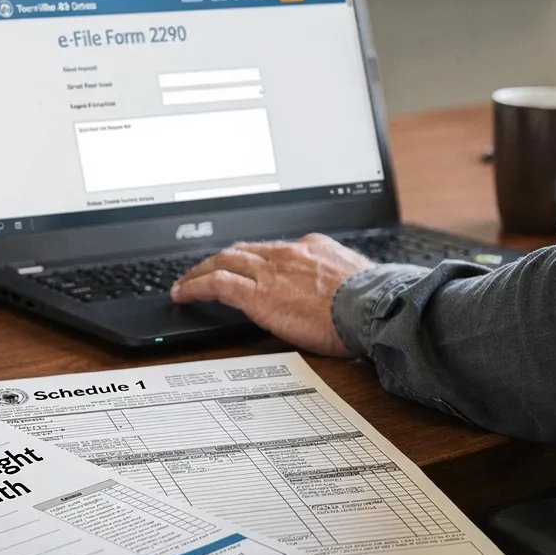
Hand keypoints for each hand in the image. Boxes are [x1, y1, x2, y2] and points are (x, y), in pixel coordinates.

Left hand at [170, 234, 374, 356]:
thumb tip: (339, 293)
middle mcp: (287, 254)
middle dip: (221, 258)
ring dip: (201, 270)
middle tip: (205, 268)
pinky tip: (183, 294)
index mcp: (312, 248)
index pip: (273, 249)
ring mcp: (270, 272)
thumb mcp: (356, 281)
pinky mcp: (258, 294)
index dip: (254, 258)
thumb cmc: (372, 302)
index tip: (246, 266)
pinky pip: (216, 284)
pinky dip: (195, 286)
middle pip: (243, 250)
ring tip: (186, 282)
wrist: (372, 306)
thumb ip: (338, 281)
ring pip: (224, 262)